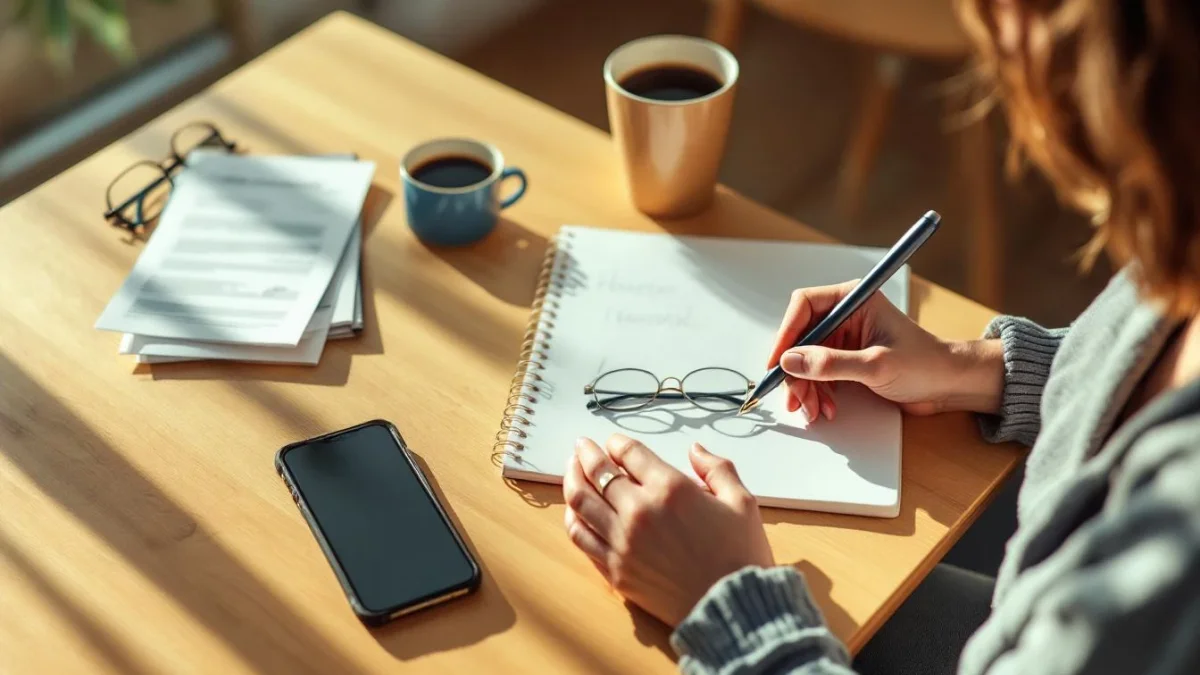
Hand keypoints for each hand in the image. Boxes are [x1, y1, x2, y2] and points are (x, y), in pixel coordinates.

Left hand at [562, 434, 773, 625]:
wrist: (733, 608)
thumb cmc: (741, 555)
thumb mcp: (742, 502)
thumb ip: (716, 468)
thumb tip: (694, 449)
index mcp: (671, 488)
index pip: (629, 453)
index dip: (617, 442)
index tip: (613, 442)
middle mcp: (640, 511)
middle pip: (598, 472)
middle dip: (587, 453)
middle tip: (582, 445)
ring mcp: (623, 542)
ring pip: (581, 502)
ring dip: (572, 479)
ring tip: (572, 470)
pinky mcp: (615, 570)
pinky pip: (581, 537)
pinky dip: (573, 518)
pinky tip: (574, 510)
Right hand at [768, 281, 1004, 419]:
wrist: (950, 385)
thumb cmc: (926, 364)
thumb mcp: (877, 365)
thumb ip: (832, 364)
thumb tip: (792, 361)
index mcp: (854, 300)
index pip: (805, 306)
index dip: (786, 333)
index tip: (777, 361)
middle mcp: (846, 316)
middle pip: (801, 337)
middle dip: (794, 370)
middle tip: (795, 397)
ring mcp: (845, 339)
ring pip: (805, 359)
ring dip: (805, 387)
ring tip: (813, 410)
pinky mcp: (846, 360)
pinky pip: (818, 374)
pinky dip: (817, 393)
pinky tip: (826, 407)